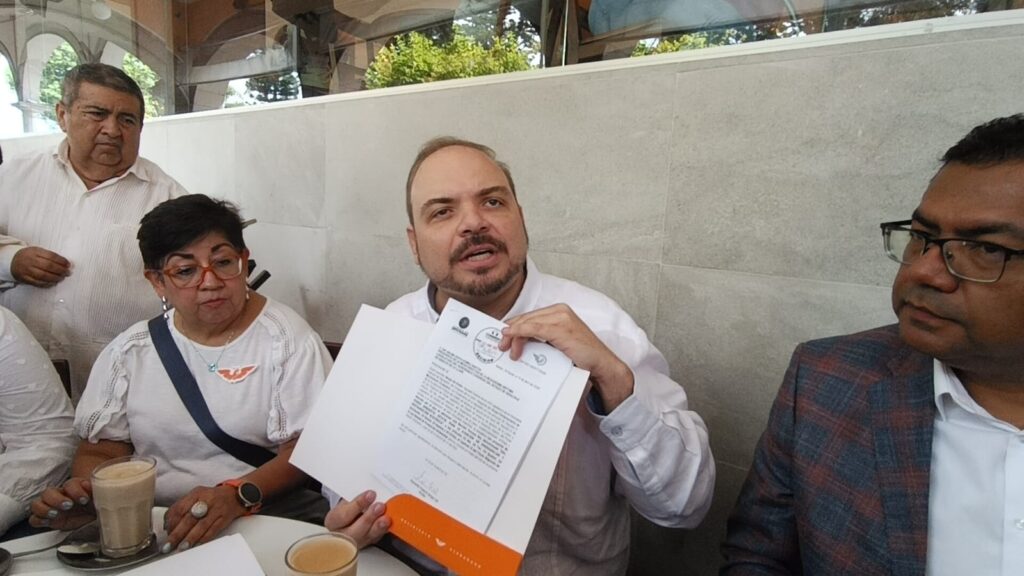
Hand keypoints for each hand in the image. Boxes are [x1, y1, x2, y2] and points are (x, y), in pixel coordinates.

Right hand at [11, 246, 70, 286]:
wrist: (11, 261)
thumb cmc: (29, 256)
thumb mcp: (37, 251)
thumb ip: (50, 256)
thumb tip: (66, 263)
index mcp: (35, 251)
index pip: (51, 256)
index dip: (61, 261)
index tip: (68, 264)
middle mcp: (30, 260)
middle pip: (48, 266)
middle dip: (61, 270)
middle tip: (68, 273)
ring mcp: (26, 270)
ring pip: (43, 276)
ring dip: (55, 278)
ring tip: (62, 278)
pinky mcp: (24, 278)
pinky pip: (38, 283)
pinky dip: (47, 283)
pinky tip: (54, 282)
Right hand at [28, 477, 95, 529]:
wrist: (94, 514)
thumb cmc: (95, 502)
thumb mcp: (98, 495)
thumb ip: (94, 489)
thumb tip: (87, 484)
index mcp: (74, 487)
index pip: (70, 484)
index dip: (75, 491)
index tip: (84, 499)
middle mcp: (59, 495)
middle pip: (48, 492)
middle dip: (56, 499)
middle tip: (68, 505)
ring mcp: (51, 507)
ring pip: (37, 504)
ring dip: (44, 509)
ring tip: (55, 514)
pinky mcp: (48, 519)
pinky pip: (34, 519)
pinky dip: (38, 520)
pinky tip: (47, 522)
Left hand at [162, 485, 243, 552]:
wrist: (235, 495)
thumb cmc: (212, 498)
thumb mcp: (196, 496)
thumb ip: (182, 507)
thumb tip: (167, 525)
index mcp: (196, 493)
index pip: (179, 508)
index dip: (171, 522)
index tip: (166, 532)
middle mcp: (207, 500)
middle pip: (189, 518)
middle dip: (177, 534)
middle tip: (169, 545)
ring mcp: (217, 509)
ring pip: (201, 525)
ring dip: (190, 538)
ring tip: (182, 547)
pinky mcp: (225, 518)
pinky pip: (213, 530)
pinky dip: (204, 539)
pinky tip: (197, 544)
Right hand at [324, 490, 390, 548]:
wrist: (345, 524)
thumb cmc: (344, 511)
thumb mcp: (344, 502)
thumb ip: (354, 499)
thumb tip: (369, 492)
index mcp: (334, 521)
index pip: (344, 515)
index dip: (358, 504)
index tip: (370, 494)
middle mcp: (343, 535)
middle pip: (355, 530)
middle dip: (369, 518)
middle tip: (379, 507)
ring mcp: (356, 541)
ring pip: (367, 537)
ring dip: (378, 527)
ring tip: (386, 518)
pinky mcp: (368, 543)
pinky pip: (376, 538)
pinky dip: (384, 530)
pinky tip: (389, 524)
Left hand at [499, 304, 634, 410]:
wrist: (600, 364)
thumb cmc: (580, 355)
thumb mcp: (556, 342)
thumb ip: (541, 337)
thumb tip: (518, 339)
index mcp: (559, 311)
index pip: (530, 317)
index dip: (514, 326)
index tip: (503, 336)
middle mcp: (560, 310)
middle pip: (526, 318)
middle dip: (510, 331)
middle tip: (501, 346)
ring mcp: (561, 317)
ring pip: (527, 322)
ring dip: (513, 335)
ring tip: (507, 349)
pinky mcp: (560, 328)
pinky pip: (533, 328)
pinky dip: (519, 332)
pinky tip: (510, 338)